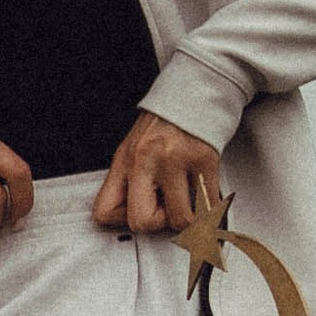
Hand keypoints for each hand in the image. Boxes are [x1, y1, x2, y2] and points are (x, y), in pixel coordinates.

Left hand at [93, 111, 224, 237]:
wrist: (196, 91)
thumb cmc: (166, 122)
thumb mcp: (136, 148)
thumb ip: (132, 180)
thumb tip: (136, 215)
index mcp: (124, 160)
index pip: (104, 212)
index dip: (124, 222)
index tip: (141, 215)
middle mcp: (145, 160)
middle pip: (140, 221)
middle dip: (160, 224)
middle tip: (170, 211)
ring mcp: (174, 159)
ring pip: (180, 218)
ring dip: (190, 216)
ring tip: (192, 200)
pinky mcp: (203, 158)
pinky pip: (207, 203)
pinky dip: (212, 207)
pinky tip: (209, 195)